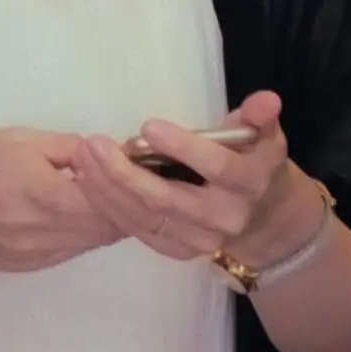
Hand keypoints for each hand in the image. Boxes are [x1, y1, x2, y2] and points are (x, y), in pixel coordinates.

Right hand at [0, 127, 114, 275]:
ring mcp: (44, 254)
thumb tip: (100, 152)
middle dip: (124, 202)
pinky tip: (71, 210)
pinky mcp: (32, 265)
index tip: (130, 162)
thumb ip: (67, 148)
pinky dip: (83, 231)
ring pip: (95, 241)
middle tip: (123, 177)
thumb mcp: (18, 140)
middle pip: (113, 226)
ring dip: (105, 218)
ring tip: (97, 191)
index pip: (116, 198)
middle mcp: (53, 233)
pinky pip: (73, 249)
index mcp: (52, 197)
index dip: (128, 181)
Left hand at [61, 90, 306, 268]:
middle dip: (126, 172)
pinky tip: (89, 182)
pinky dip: (109, 206)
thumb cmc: (252, 160)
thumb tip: (266, 100)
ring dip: (108, 188)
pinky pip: (137, 230)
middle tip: (94, 144)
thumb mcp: (262, 134)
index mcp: (249, 183)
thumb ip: (259, 116)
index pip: (217, 167)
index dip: (183, 148)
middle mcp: (226, 218)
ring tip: (84, 157)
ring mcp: (200, 240)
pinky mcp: (178, 251)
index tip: (147, 126)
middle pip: (168, 199)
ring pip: (146, 216)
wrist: (261, 214)